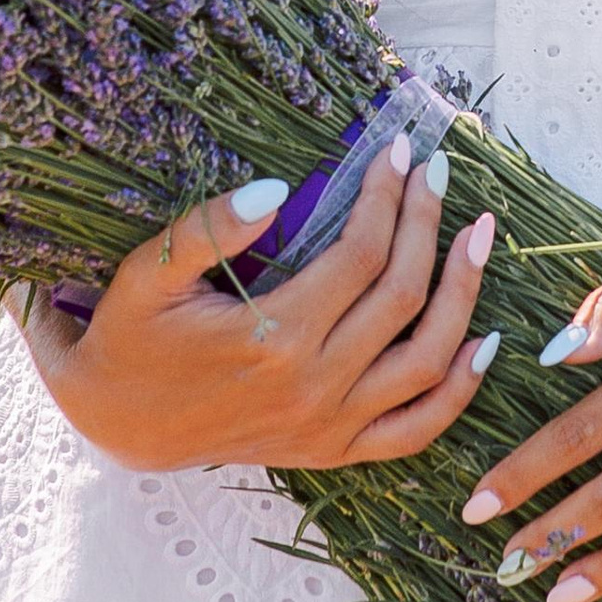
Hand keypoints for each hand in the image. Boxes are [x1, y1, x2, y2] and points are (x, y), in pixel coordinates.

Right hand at [19, 134, 500, 473]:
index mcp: (272, 339)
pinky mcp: (334, 451)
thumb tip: (272, 188)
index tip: (399, 149)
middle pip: (401, 296)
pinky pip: (416, 429)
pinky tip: (484, 342)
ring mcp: (329, 428)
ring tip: (479, 234)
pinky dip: (460, 389)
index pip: (359, 256)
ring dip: (463, 294)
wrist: (117, 427)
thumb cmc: (131, 338)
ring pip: (426, 361)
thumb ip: (207, 230)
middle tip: (438, 169)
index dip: (386, 197)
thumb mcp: (145, 276)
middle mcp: (313, 388)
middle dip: (427, 222)